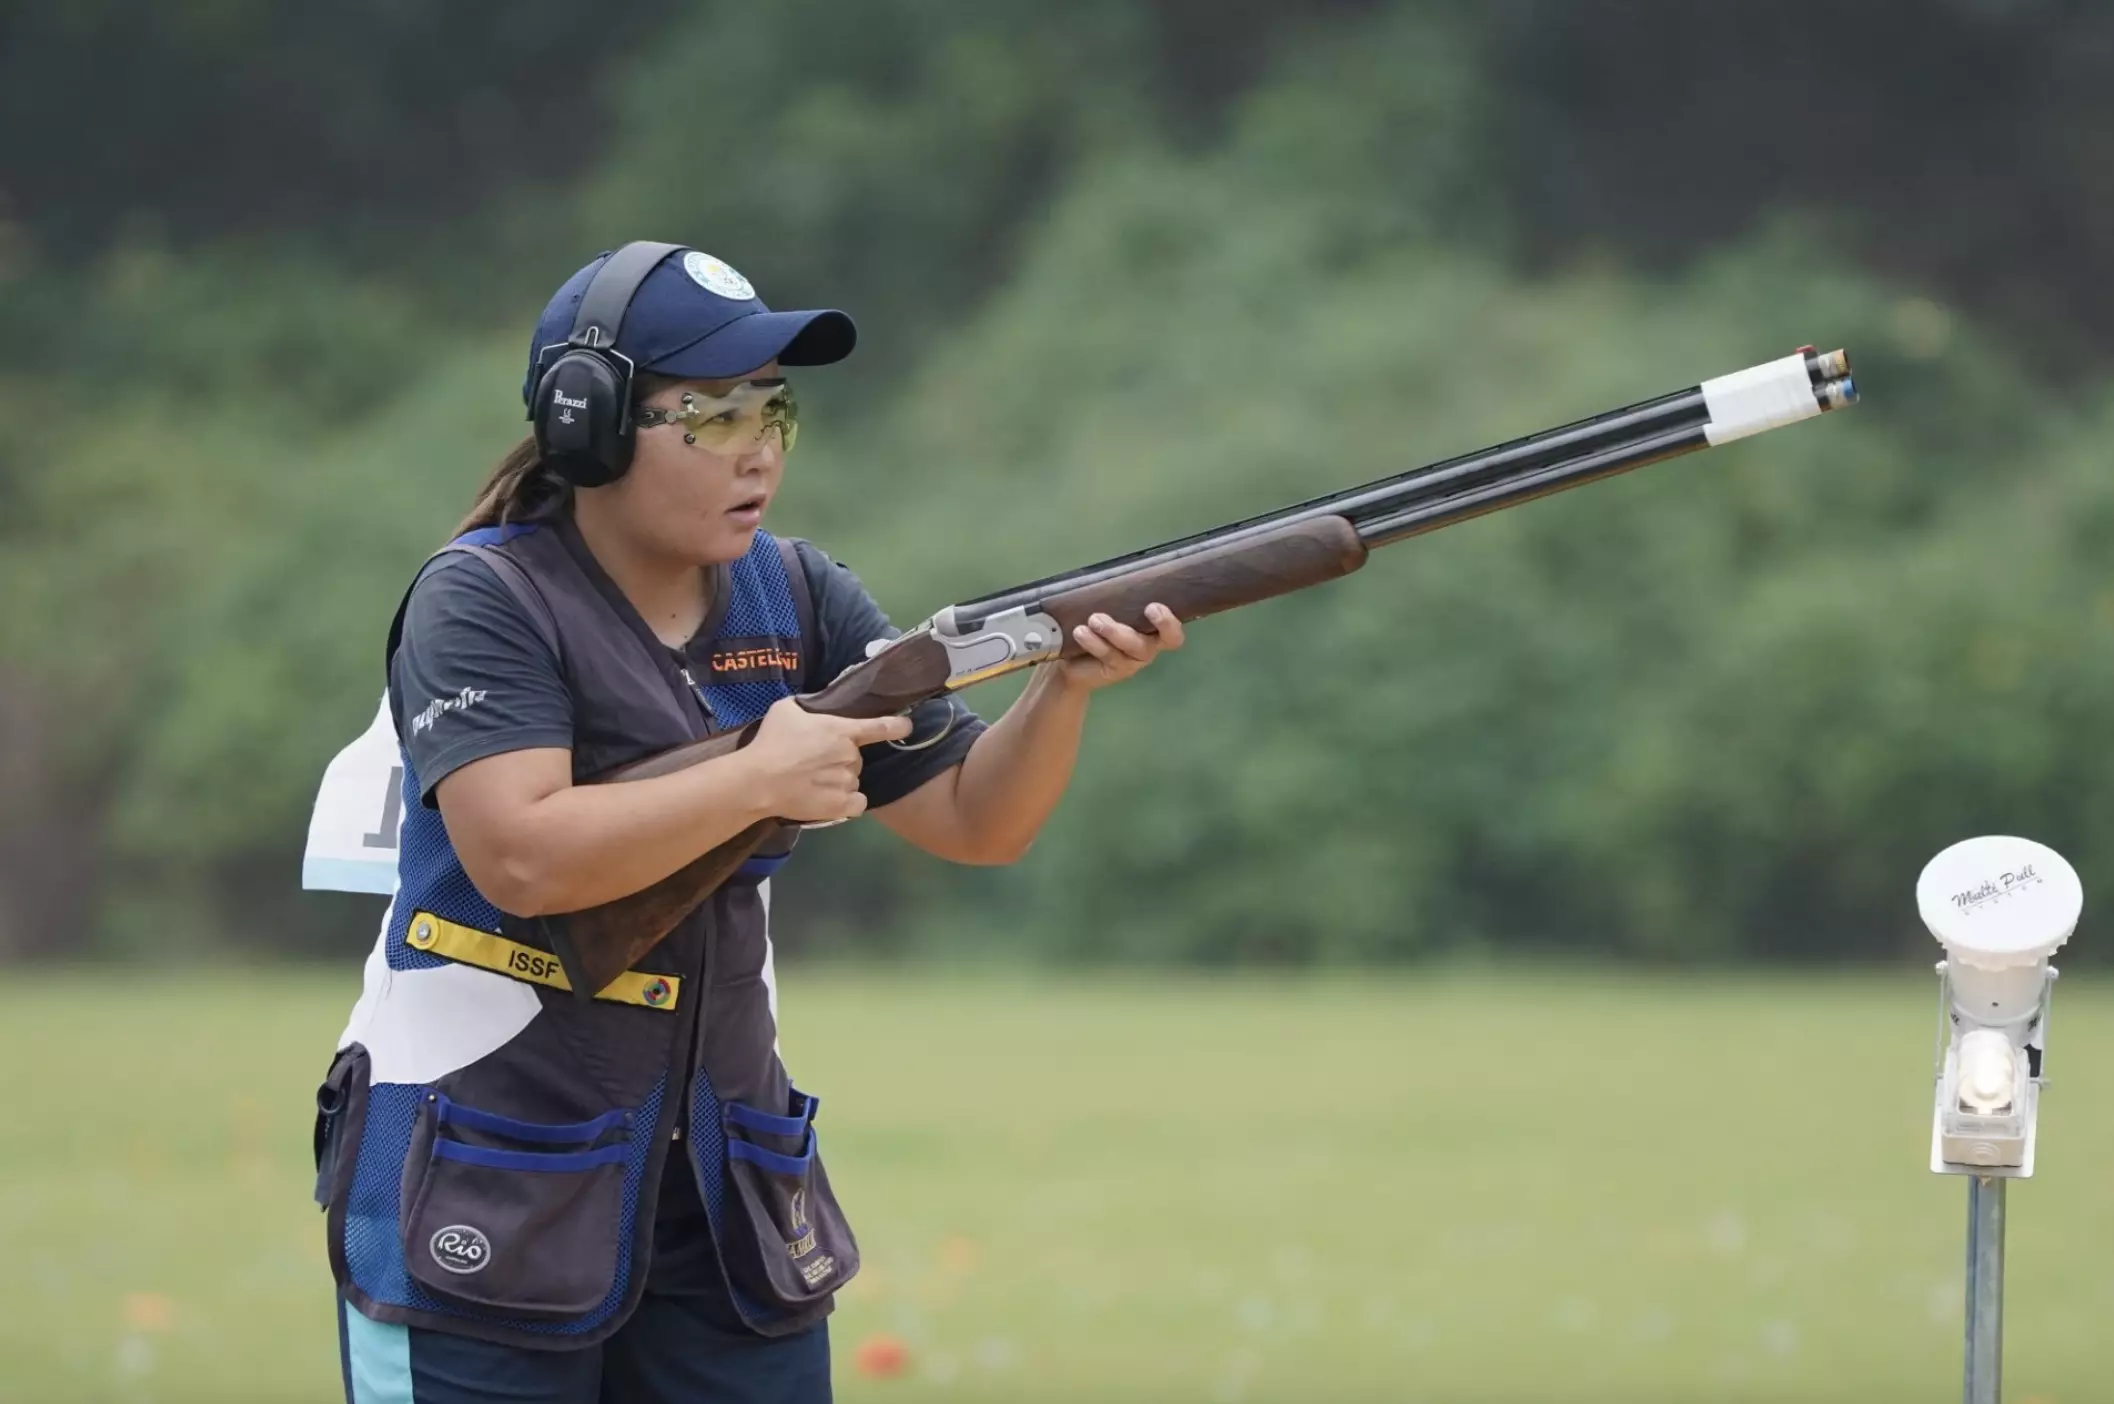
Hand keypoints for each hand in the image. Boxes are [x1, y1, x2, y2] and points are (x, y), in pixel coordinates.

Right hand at [741, 698, 912, 822]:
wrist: (759, 780)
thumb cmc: (771, 742)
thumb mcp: (786, 709)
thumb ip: (808, 705)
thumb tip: (817, 706)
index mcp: (843, 731)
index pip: (880, 727)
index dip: (897, 726)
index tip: (908, 726)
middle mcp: (851, 756)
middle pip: (856, 758)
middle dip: (840, 759)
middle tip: (814, 764)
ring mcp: (848, 781)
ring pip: (853, 780)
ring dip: (840, 781)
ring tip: (814, 783)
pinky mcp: (842, 805)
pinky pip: (857, 803)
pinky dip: (848, 802)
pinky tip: (830, 799)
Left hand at [1060, 602, 1185, 691]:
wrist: (1072, 659)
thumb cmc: (1096, 623)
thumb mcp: (1108, 605)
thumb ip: (1115, 593)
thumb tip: (1108, 568)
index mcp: (1154, 626)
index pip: (1174, 628)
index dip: (1170, 622)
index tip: (1152, 606)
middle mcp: (1149, 644)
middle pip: (1164, 639)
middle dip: (1159, 623)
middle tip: (1140, 609)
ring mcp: (1133, 660)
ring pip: (1134, 646)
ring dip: (1114, 631)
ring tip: (1093, 619)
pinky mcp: (1116, 670)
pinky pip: (1110, 656)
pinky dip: (1094, 642)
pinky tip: (1080, 632)